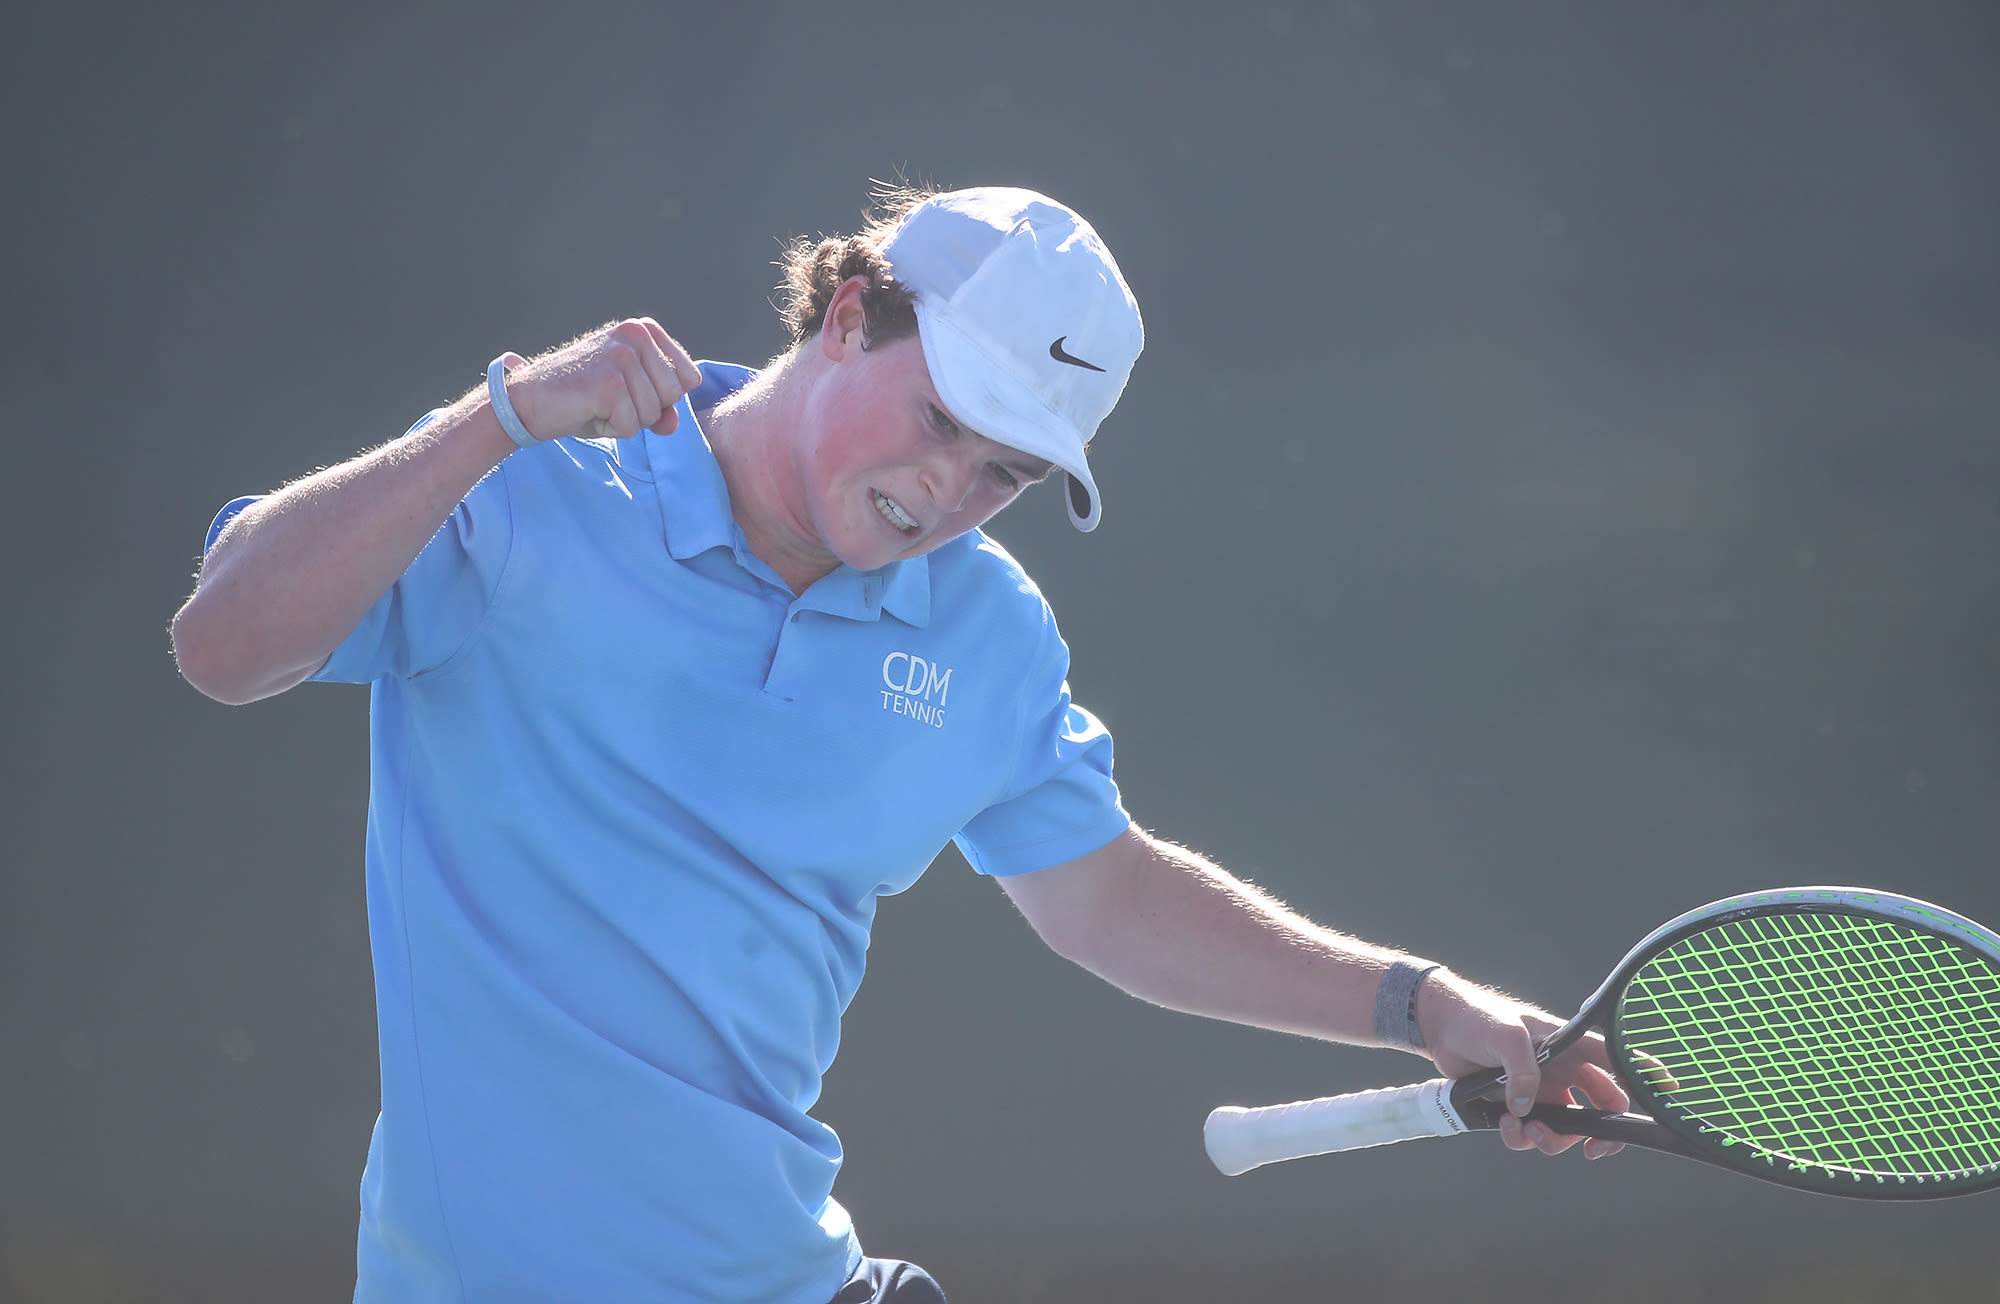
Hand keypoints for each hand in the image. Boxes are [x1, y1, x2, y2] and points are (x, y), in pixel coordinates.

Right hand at [495, 318, 703, 442]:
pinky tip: (588, 411)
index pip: (689, 378)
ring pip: (654, 414)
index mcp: (644, 329)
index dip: (662, 397)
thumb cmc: (581, 397)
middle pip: (675, 397)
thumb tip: (674, 424)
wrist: (528, 399)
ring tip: (596, 404)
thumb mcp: (629, 399)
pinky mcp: (609, 385)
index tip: (627, 389)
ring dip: (626, 421)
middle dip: (646, 411)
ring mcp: (622, 358)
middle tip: (608, 399)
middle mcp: (636, 335)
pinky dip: (611, 429)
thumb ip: (660, 408)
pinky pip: (632, 427)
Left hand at [1416, 969, 1627, 1160]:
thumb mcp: (1506, 1034)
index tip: (1669, 1093)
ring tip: (1530, 1132)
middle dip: (1602, 1133)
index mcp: (1570, 1045)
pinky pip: (1532, 1133)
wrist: (1439, 1027)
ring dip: (1554, 1140)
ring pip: (1567, 1129)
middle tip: (1591, 1149)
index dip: (1646, 1074)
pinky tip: (1507, 1125)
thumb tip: (1530, 1110)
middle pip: (1602, 1108)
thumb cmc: (1477, 1017)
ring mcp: (1542, 1090)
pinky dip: (1522, 1138)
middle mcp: (1563, 1070)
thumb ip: (1524, 1069)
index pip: (1617, 1059)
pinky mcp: (1518, 1105)